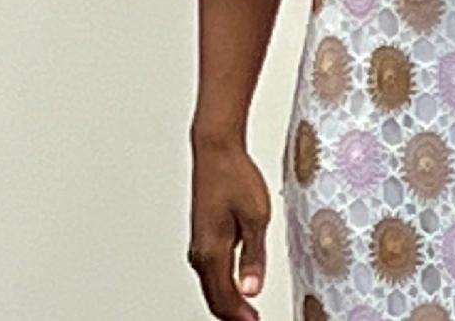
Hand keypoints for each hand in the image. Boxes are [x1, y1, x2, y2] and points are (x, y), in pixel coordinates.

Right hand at [187, 139, 270, 320]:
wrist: (216, 150)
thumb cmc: (234, 176)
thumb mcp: (256, 216)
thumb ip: (254, 256)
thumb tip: (252, 288)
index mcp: (212, 251)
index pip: (225, 298)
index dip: (241, 316)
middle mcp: (201, 252)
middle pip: (215, 297)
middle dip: (233, 314)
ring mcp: (199, 244)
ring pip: (211, 286)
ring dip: (227, 302)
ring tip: (245, 313)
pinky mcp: (202, 236)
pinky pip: (210, 272)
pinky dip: (222, 286)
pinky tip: (235, 287)